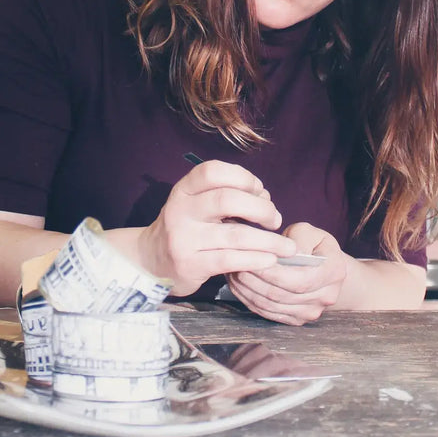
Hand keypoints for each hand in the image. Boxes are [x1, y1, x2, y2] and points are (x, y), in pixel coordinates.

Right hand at [137, 160, 295, 295]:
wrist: (151, 261)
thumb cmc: (186, 228)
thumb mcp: (196, 204)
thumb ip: (226, 196)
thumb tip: (266, 199)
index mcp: (184, 190)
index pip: (213, 171)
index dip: (242, 177)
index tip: (260, 191)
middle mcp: (181, 210)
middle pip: (227, 200)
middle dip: (260, 209)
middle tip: (275, 220)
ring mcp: (184, 238)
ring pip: (235, 235)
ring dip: (268, 241)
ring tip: (287, 248)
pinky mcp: (190, 264)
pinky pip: (230, 260)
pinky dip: (255, 259)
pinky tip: (270, 260)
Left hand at [226, 223, 346, 324]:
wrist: (325, 269)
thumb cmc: (313, 246)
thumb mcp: (309, 232)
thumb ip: (297, 238)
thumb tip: (282, 253)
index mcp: (334, 272)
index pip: (299, 279)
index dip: (272, 272)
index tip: (252, 258)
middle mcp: (326, 297)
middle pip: (282, 295)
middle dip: (254, 280)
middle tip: (235, 263)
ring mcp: (311, 312)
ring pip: (271, 306)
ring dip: (247, 291)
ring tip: (232, 273)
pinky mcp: (297, 321)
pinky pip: (268, 313)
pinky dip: (250, 300)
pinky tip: (239, 286)